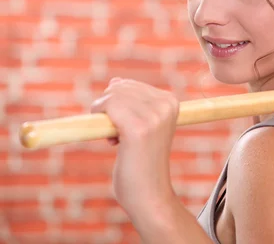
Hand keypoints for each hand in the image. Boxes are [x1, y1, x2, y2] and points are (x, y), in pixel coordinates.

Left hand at [91, 78, 179, 215]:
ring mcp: (154, 116)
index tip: (129, 129)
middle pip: (119, 88)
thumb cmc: (141, 163)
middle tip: (120, 135)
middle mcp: (166, 105)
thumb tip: (115, 81)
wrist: (149, 195)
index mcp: (171, 102)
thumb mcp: (143, 124)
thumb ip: (133, 101)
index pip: (129, 85)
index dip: (119, 107)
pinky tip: (112, 140)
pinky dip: (100, 118)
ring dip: (104, 116)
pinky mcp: (138, 128)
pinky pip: (107, 105)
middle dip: (109, 109)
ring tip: (119, 139)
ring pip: (111, 96)